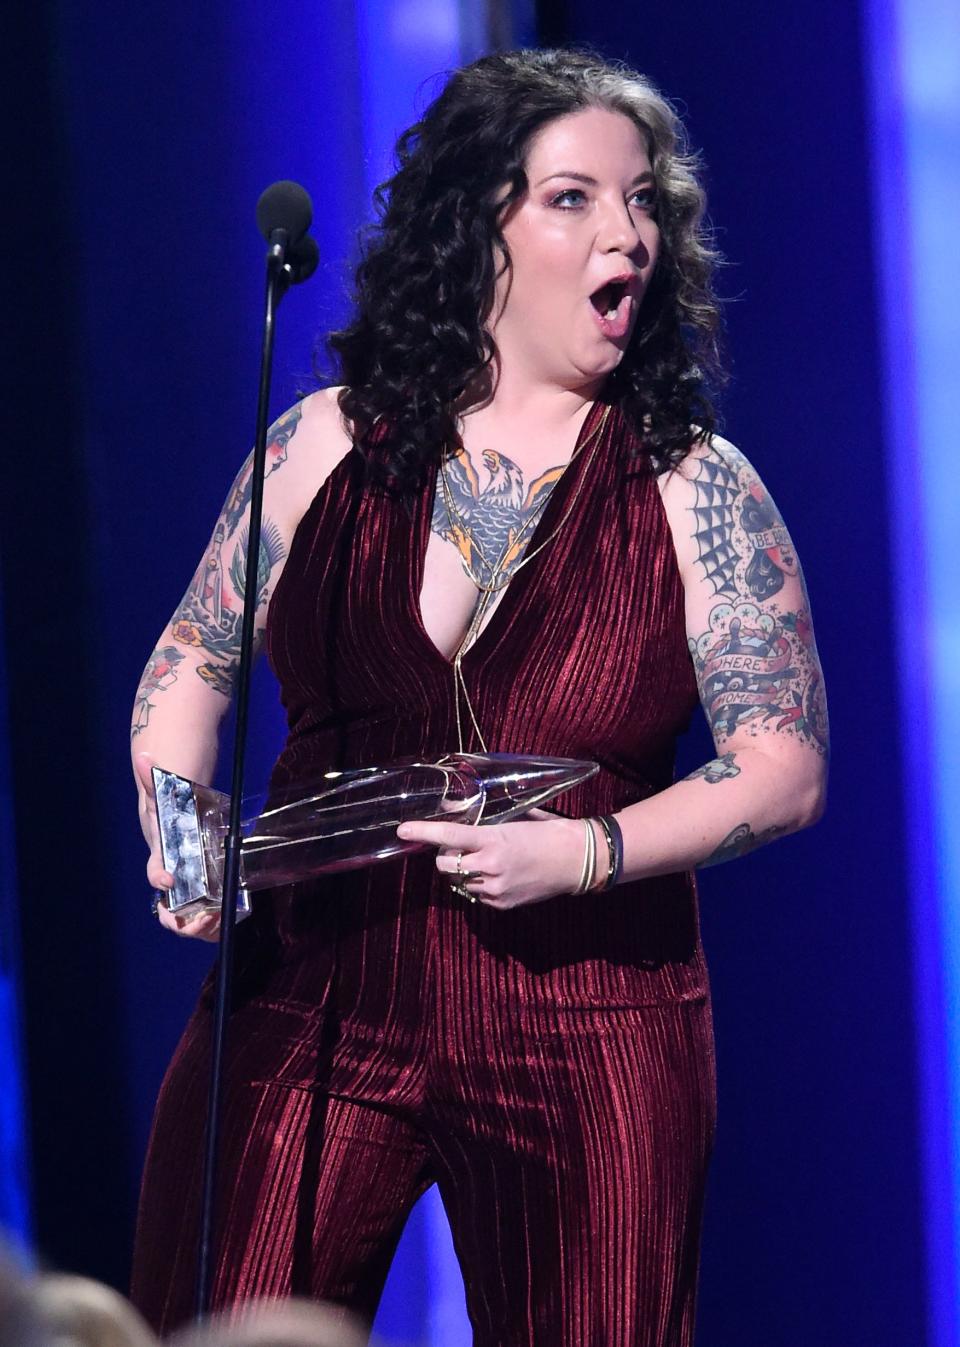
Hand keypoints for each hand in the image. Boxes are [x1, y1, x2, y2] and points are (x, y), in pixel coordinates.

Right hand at [133, 751, 220, 940]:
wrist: (181, 820)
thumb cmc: (171, 809)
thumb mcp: (164, 793)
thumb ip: (154, 779)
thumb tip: (145, 756)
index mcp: (161, 858)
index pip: (155, 873)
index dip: (159, 877)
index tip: (168, 877)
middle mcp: (174, 881)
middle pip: (170, 912)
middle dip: (184, 920)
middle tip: (205, 914)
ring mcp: (189, 891)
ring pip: (190, 921)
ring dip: (203, 926)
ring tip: (219, 918)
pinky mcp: (206, 895)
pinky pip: (209, 919)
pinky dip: (217, 924)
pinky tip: (228, 916)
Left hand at [396, 813, 584, 909]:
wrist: (575, 860)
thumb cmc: (546, 832)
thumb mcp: (514, 818)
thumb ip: (480, 816)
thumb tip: (450, 808)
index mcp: (494, 839)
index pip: (449, 835)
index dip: (423, 831)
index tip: (402, 829)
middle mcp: (490, 866)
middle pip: (445, 865)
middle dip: (447, 855)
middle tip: (463, 846)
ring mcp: (495, 889)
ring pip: (458, 881)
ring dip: (463, 870)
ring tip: (487, 860)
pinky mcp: (500, 904)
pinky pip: (475, 894)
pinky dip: (478, 884)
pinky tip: (499, 874)